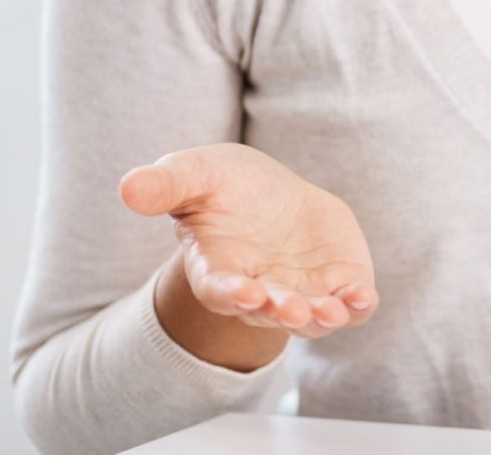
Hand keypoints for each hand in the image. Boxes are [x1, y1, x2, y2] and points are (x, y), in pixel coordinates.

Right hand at [120, 143, 376, 342]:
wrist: (272, 196)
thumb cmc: (224, 187)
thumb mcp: (195, 174)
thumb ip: (166, 184)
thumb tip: (128, 188)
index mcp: (219, 269)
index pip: (220, 290)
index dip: (230, 294)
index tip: (243, 293)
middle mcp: (259, 289)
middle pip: (268, 311)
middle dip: (279, 311)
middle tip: (289, 308)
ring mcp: (301, 290)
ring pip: (311, 317)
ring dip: (321, 317)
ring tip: (332, 311)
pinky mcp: (339, 281)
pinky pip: (351, 304)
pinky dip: (358, 305)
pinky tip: (362, 297)